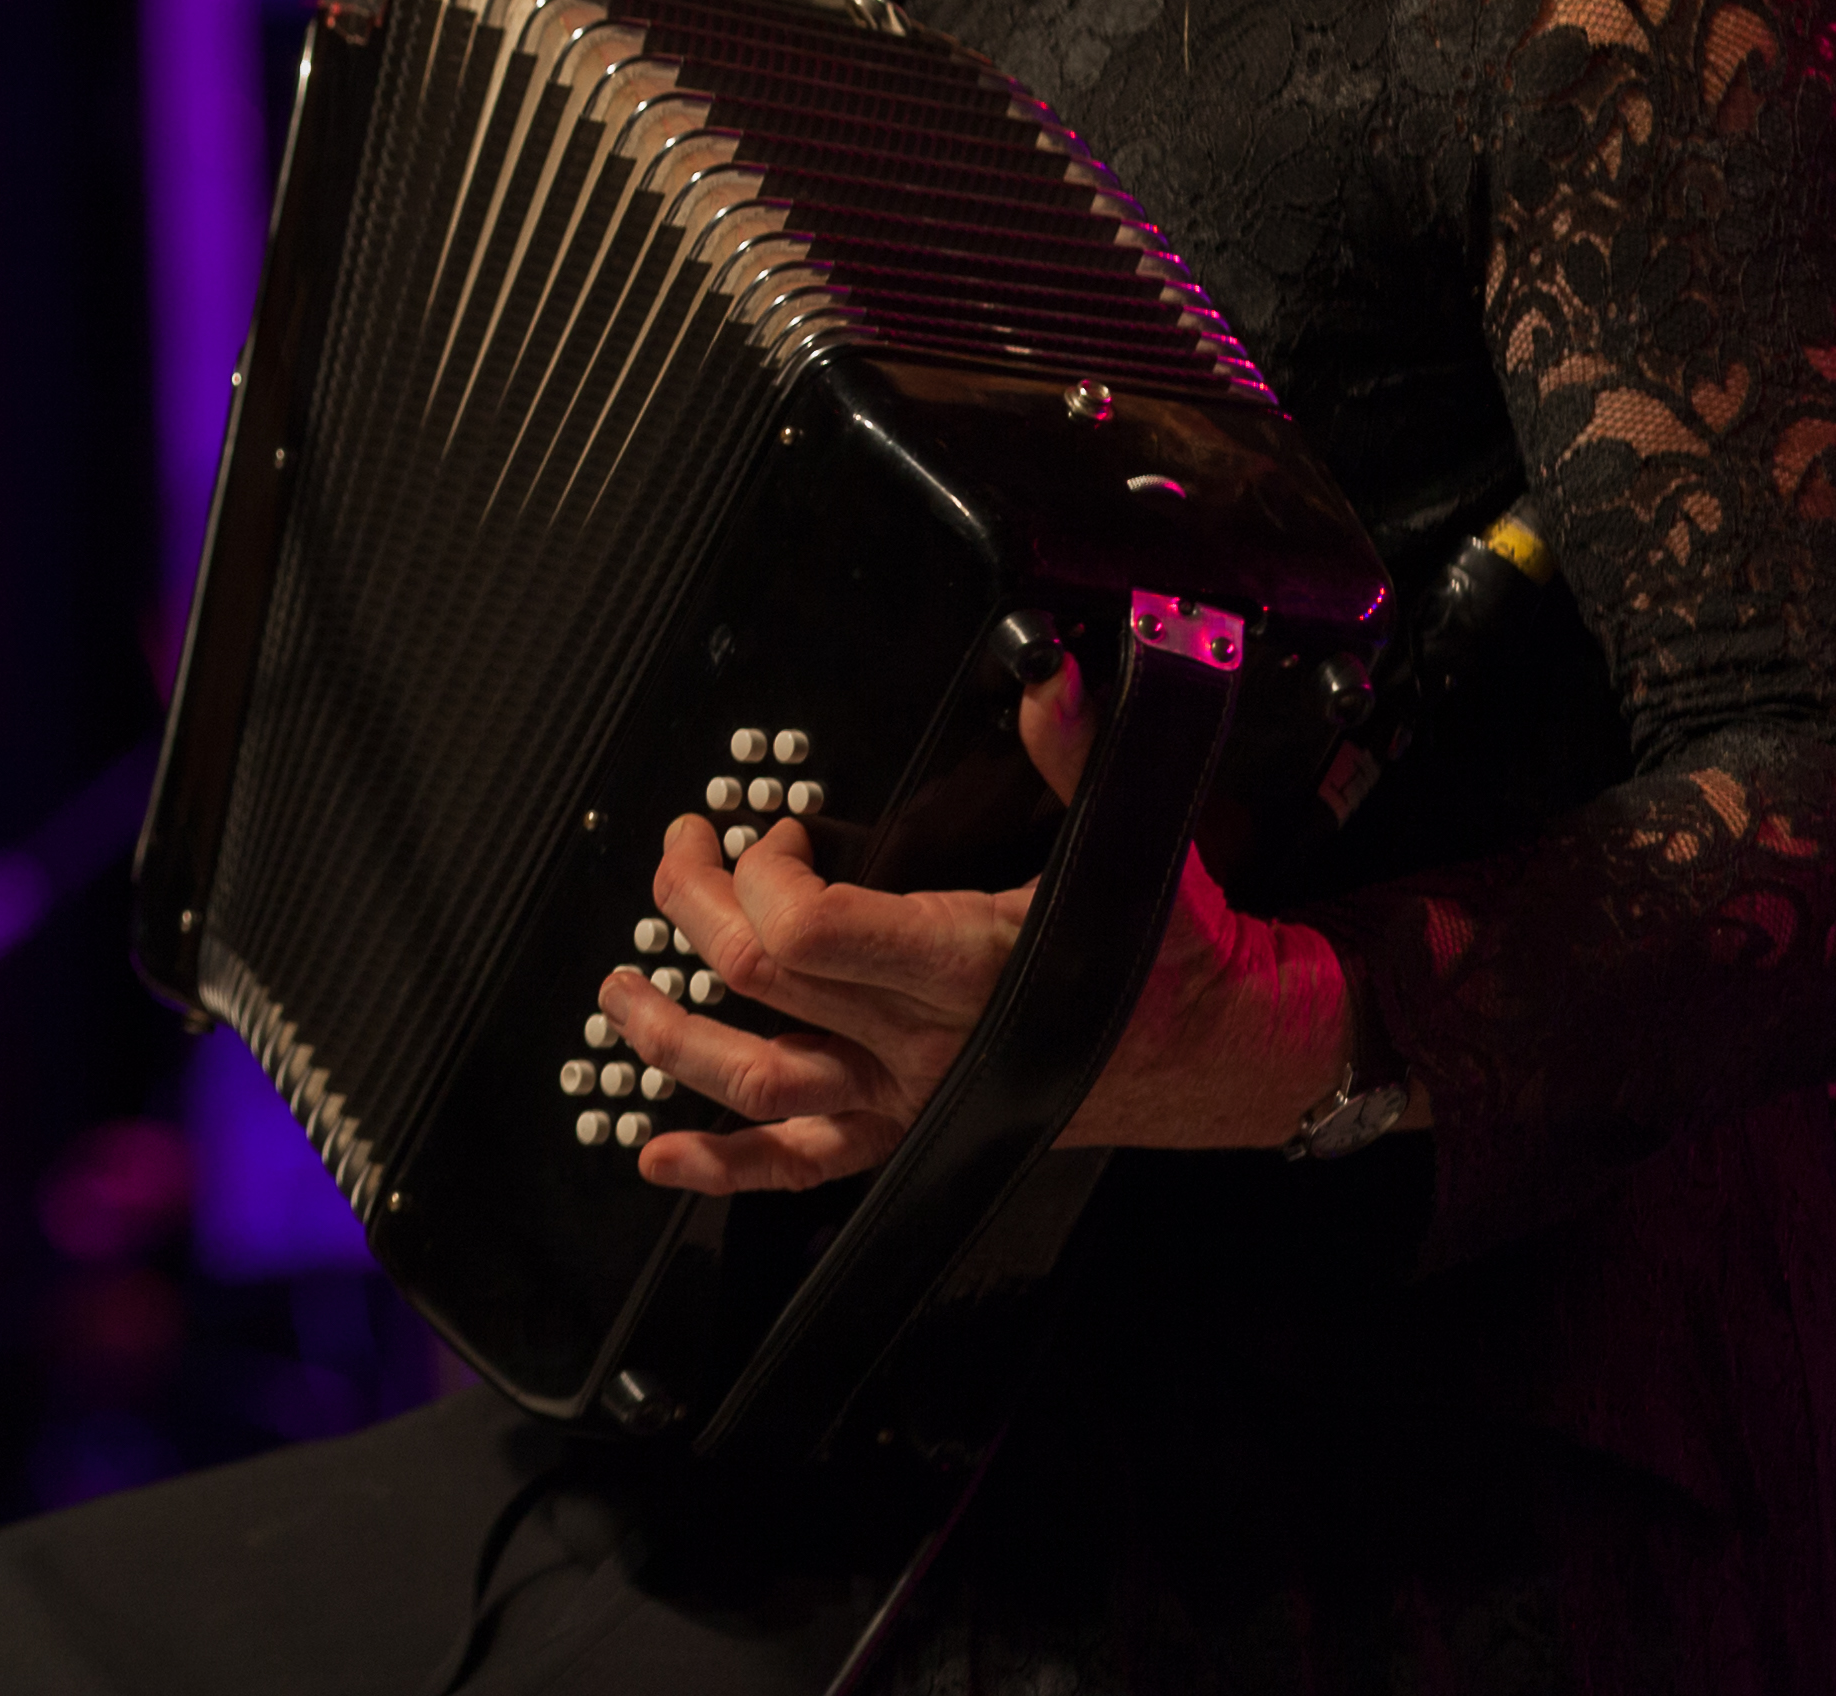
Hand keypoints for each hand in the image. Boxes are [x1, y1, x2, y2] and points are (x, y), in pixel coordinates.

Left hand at [599, 655, 1375, 1194]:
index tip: (778, 831)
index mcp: (965, 962)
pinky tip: (655, 1156)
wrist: (1216, 1057)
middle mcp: (923, 1042)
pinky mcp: (905, 1136)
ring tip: (619, 992)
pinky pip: (801, 1168)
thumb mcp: (1133, 839)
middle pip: (764, 983)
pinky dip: (722, 1168)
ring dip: (670, 1039)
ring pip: (759, 1083)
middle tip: (680, 854)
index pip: (813, 929)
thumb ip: (1078, 751)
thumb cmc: (1169, 949)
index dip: (765, 872)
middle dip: (697, 909)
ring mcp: (907, 1098)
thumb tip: (1047, 668)